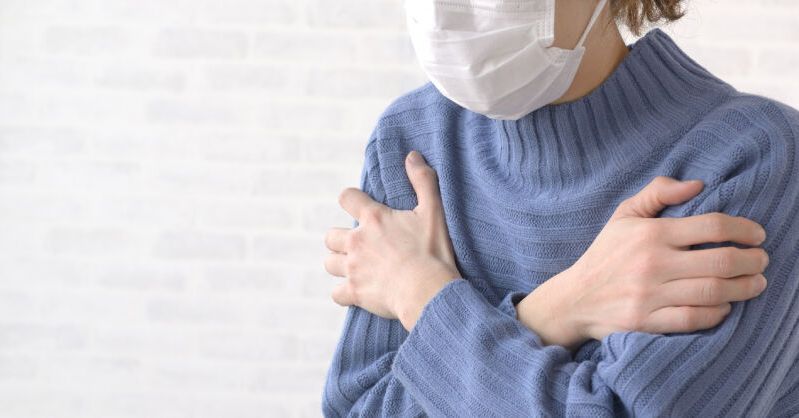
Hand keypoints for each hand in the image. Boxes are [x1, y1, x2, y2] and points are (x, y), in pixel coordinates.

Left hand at [324, 150, 460, 330]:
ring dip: (340, 264)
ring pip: (329, 263)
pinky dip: (344, 293)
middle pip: (331, 236)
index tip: (359, 206)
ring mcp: (353, 268)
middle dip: (341, 239)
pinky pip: (336, 293)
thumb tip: (412, 156)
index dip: (350, 200)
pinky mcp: (355, 293)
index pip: (346, 198)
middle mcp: (357, 241)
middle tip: (360, 245)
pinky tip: (356, 292)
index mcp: (374, 219)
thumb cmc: (433, 252)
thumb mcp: (433, 211)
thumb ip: (423, 181)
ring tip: (357, 268)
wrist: (429, 292)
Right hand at [516, 176, 768, 351]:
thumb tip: (698, 185)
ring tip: (756, 283)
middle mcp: (652, 263)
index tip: (757, 235)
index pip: (712, 226)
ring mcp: (649, 295)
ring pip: (714, 291)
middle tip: (762, 260)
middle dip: (753, 261)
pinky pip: (695, 318)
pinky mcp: (647, 321)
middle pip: (721, 261)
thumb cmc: (606, 254)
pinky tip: (725, 305)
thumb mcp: (624, 215)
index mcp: (650, 233)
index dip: (744, 229)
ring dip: (745, 288)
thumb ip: (658, 192)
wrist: (575, 298)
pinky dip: (718, 312)